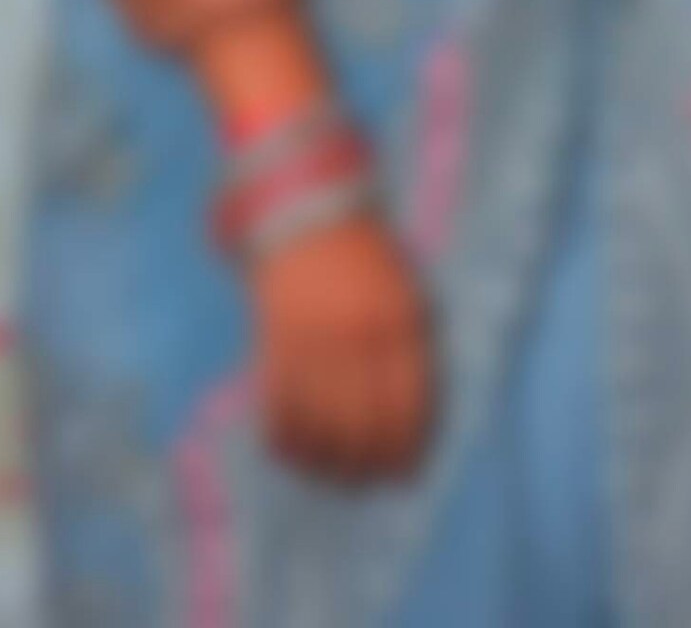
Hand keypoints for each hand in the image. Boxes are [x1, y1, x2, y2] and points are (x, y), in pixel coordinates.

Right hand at [247, 208, 437, 482]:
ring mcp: (317, 335)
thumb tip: (414, 419)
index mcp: (402, 321)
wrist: (308, 208)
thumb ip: (410, 348)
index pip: (410, 404)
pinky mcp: (276, 335)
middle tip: (361, 483)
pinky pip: (281, 401)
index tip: (403, 475)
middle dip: (365, 465)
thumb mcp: (404, 293)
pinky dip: (283, 434)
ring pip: (321, 422)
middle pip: (365, 423)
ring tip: (326, 474)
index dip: (407, 448)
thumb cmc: (364, 256)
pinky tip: (287, 447)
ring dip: (323, 460)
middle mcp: (361, 334)